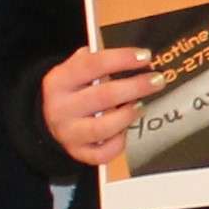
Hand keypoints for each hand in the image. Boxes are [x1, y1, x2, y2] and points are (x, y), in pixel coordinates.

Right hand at [41, 46, 156, 165]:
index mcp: (59, 81)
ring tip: (142, 105)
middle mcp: (60, 108)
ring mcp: (68, 133)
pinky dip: (119, 143)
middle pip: (103, 96)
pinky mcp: (77, 152)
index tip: (145, 56)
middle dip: (135, 87)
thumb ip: (98, 60)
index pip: (92, 65)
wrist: (52, 117)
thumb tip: (135, 56)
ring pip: (103, 127)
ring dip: (128, 115)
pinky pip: (103, 152)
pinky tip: (127, 131)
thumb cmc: (74, 89)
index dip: (121, 59)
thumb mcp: (76, 68)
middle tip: (157, 81)